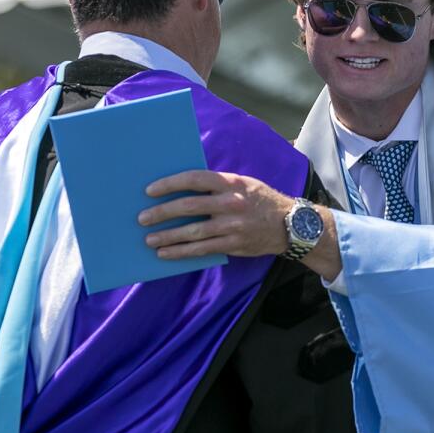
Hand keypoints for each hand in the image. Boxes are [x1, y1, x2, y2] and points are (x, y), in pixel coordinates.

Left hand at [138, 170, 290, 258]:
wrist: (290, 225)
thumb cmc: (260, 201)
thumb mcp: (243, 183)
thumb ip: (217, 185)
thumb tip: (181, 188)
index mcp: (231, 183)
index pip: (194, 179)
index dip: (170, 184)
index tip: (150, 190)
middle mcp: (231, 203)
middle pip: (189, 207)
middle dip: (162, 212)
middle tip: (143, 218)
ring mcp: (232, 226)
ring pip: (192, 232)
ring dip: (167, 236)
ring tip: (149, 239)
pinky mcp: (233, 244)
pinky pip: (202, 250)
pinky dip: (181, 252)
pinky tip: (166, 253)